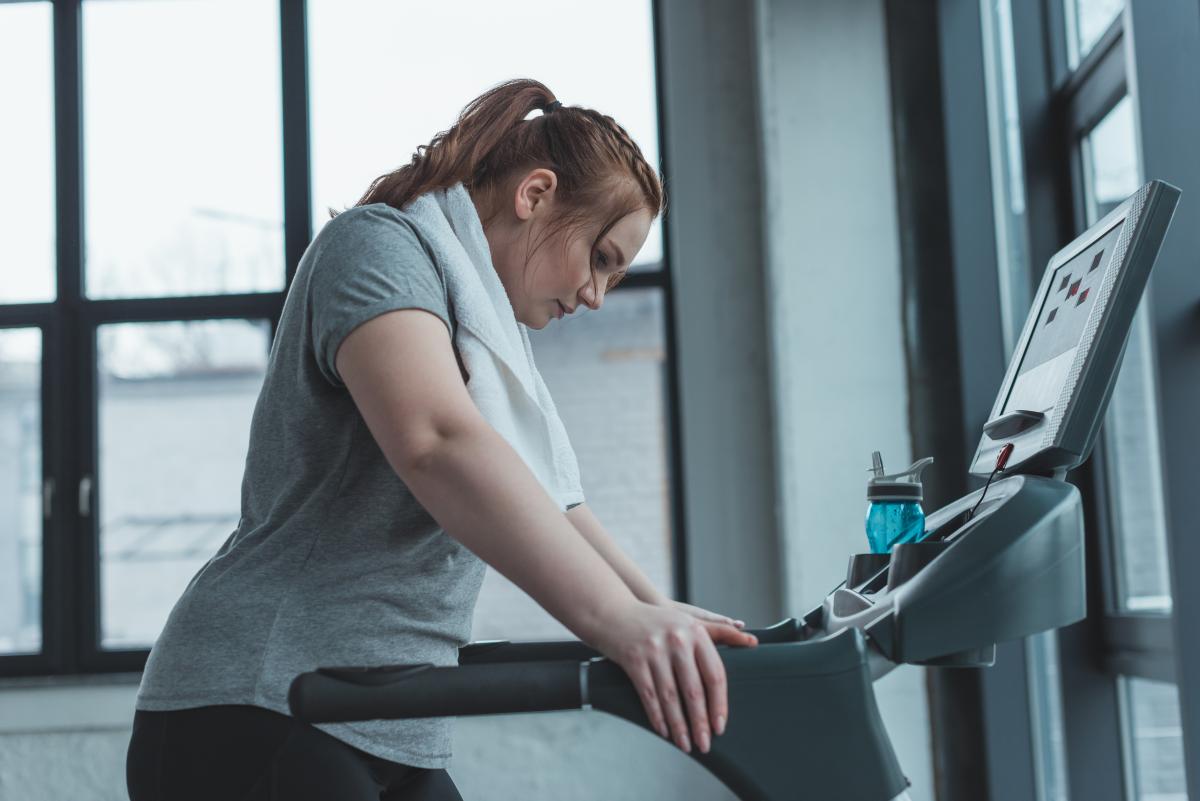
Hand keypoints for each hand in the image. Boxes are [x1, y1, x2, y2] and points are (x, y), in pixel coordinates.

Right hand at [584, 599, 757, 754]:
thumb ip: (720, 632)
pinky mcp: (634, 660)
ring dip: (679, 726)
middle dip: (700, 723)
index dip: (719, 704)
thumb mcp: (687, 621)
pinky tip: (664, 730)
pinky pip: (649, 695)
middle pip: (694, 691)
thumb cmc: (655, 621)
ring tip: (685, 744)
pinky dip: (657, 717)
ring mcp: (654, 650)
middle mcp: (677, 640)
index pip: (714, 674)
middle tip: (705, 743)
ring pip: (671, 697)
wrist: (614, 612)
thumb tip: (752, 641)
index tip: (720, 725)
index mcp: (695, 632)